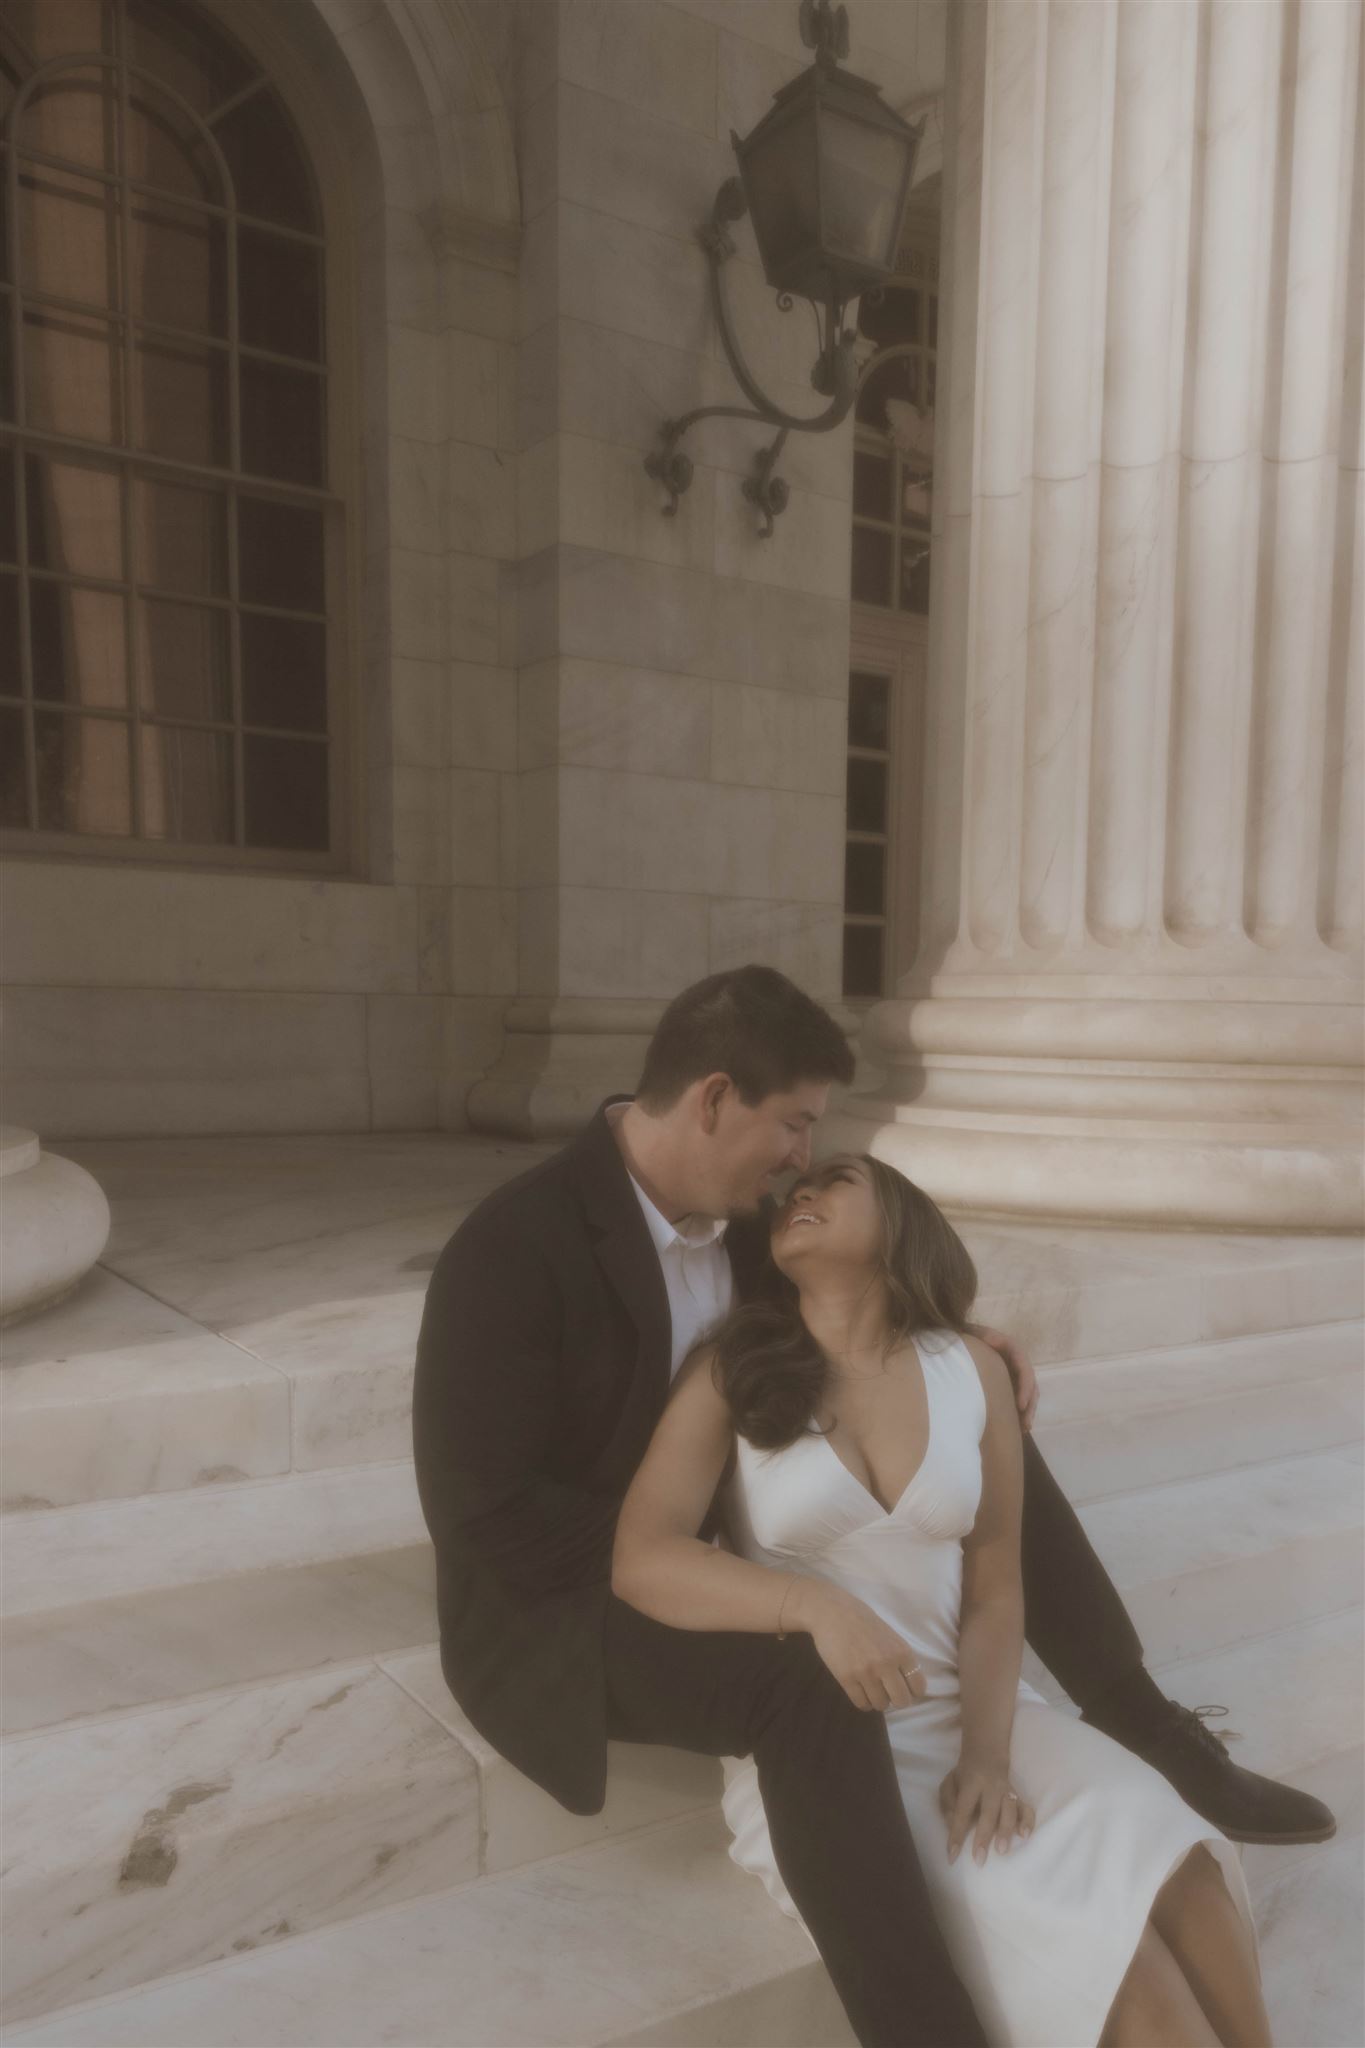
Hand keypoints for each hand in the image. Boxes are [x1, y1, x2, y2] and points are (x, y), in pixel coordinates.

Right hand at [791, 1580, 928, 1712]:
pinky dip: (863, 1702)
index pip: (918, 1687)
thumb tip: (906, 1683)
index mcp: (902, 1651)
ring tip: (872, 1690)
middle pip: (902, 1701)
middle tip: (888, 1693)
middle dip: (896, 1700)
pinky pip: (861, 1703)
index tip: (904, 1688)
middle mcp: (887, 1664)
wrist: (832, 1611)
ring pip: (881, 1705)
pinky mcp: (847, 1679)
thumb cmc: (862, 1620)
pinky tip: (860, 1692)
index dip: (912, 1692)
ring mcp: (866, 1673)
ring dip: (878, 1700)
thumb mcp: (890, 1635)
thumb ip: (899, 1657)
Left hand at [939, 1751, 1034, 1864]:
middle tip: (979, 1859)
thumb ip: (947, 1803)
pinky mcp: (1018, 1796)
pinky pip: (1026, 1808)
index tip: (952, 1855)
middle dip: (984, 1836)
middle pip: (988, 1812)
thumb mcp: (949, 1783)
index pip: (963, 1810)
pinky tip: (1024, 1835)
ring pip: (1009, 1810)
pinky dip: (1028, 1822)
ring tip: (1002, 1850)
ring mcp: (1006, 1791)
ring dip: (1006, 1830)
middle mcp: (990, 1787)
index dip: (957, 1833)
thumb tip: (952, 1824)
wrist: (986, 1754)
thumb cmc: (964, 1776)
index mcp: (971, 1783)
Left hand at [970, 1324, 1037, 1431]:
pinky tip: (1019, 1426)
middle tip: (1025, 1422)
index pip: (1024, 1368)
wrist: (960, 1340)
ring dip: (1028, 1410)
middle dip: (1030, 1404)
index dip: (1025, 1387)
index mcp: (1010, 1347)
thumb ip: (983, 1337)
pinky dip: (1021, 1411)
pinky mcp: (1009, 1382)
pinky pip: (1019, 1397)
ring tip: (1024, 1427)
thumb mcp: (974, 1334)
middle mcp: (1016, 1360)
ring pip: (1028, 1392)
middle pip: (1030, 1383)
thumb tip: (991, 1340)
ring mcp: (1013, 1372)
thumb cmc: (966, 1336)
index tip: (1020, 1405)